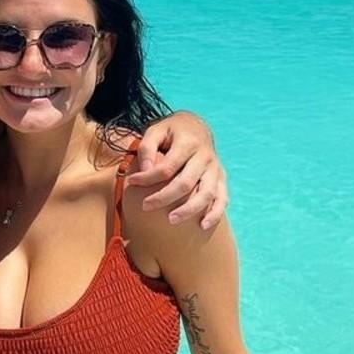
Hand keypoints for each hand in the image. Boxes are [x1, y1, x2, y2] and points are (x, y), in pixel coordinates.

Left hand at [128, 113, 227, 228]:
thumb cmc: (171, 132)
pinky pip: (221, 198)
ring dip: (189, 209)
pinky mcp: (220, 178)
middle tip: (145, 207)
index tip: (131, 182)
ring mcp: (215, 168)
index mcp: (188, 143)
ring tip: (171, 220)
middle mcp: (205, 156)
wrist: (197, 127)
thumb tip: (145, 170)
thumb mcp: (155, 130)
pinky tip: (203, 226)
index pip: (168, 167)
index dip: (148, 177)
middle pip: (185, 182)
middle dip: (164, 197)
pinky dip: (215, 213)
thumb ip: (147, 147)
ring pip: (206, 193)